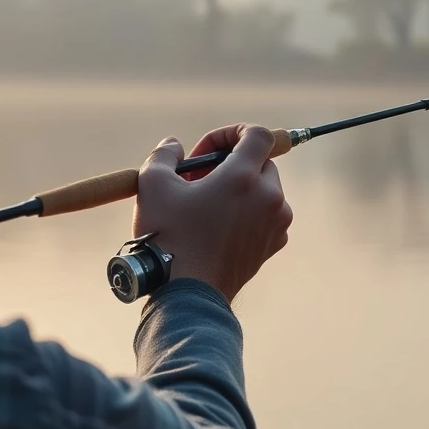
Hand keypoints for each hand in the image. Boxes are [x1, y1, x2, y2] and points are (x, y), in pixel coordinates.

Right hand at [132, 123, 292, 302]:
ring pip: (263, 190)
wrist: (187, 295)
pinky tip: (216, 227)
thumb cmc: (168, 238)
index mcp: (245, 177)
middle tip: (197, 181)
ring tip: (204, 205)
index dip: (232, 132)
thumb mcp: (153, 186)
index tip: (208, 150)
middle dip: (229, 164)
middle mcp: (269, 197)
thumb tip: (174, 145)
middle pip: (260, 162)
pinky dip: (247, 212)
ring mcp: (276, 222)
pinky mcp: (273, 244)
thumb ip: (164, 156)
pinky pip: (265, 215)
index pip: (258, 134)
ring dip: (239, 189)